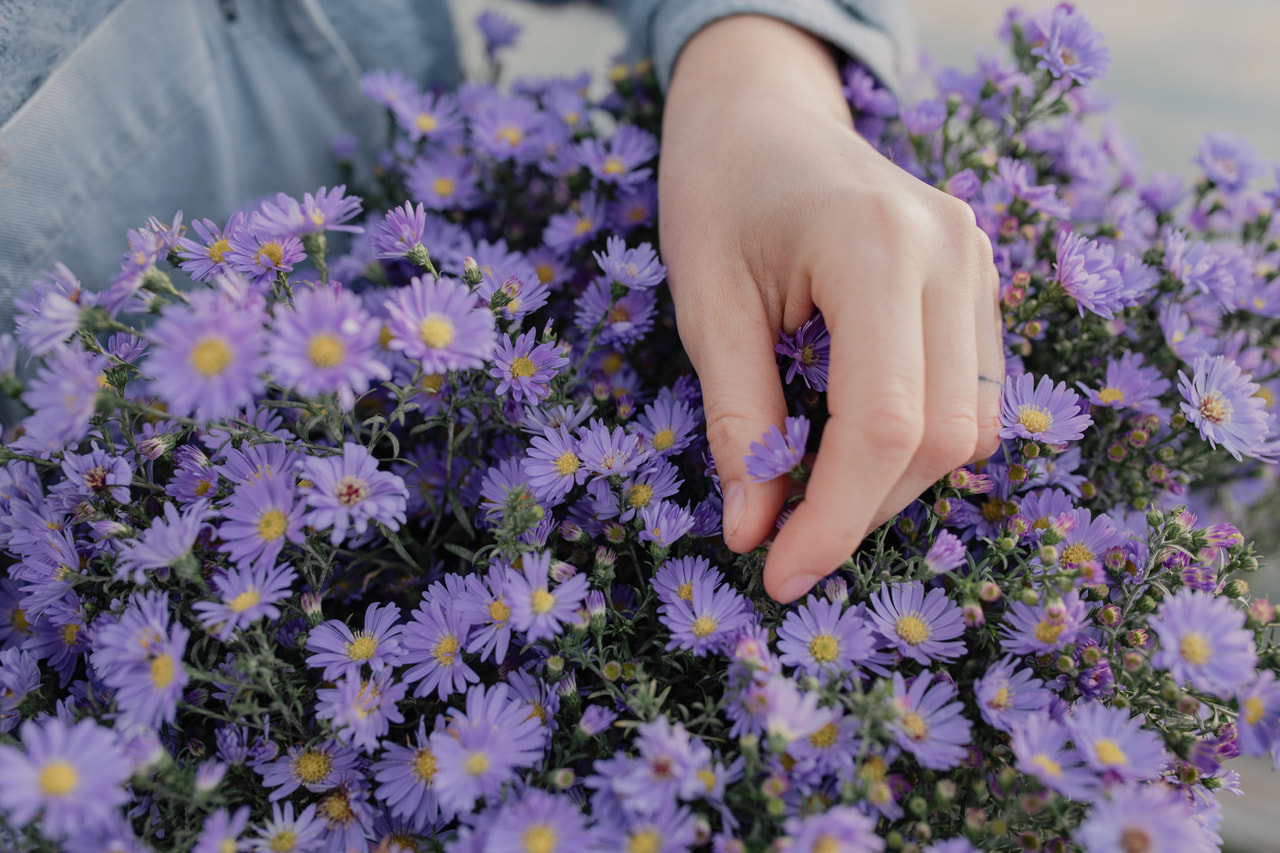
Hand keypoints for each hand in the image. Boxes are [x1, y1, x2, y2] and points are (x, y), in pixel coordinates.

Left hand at [659, 15, 1003, 602]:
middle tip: (784, 541)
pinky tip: (849, 440)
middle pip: (939, 435)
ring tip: (812, 484)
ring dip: (892, 482)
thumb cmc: (716, 197)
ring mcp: (977, 261)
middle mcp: (950, 251)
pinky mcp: (980, 280)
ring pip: (968, 425)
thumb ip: (739, 424)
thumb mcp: (705, 308)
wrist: (761, 117)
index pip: (882, 422)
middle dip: (863, 509)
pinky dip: (914, 442)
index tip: (780, 575)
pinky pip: (971, 393)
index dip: (835, 519)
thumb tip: (755, 536)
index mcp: (874, 244)